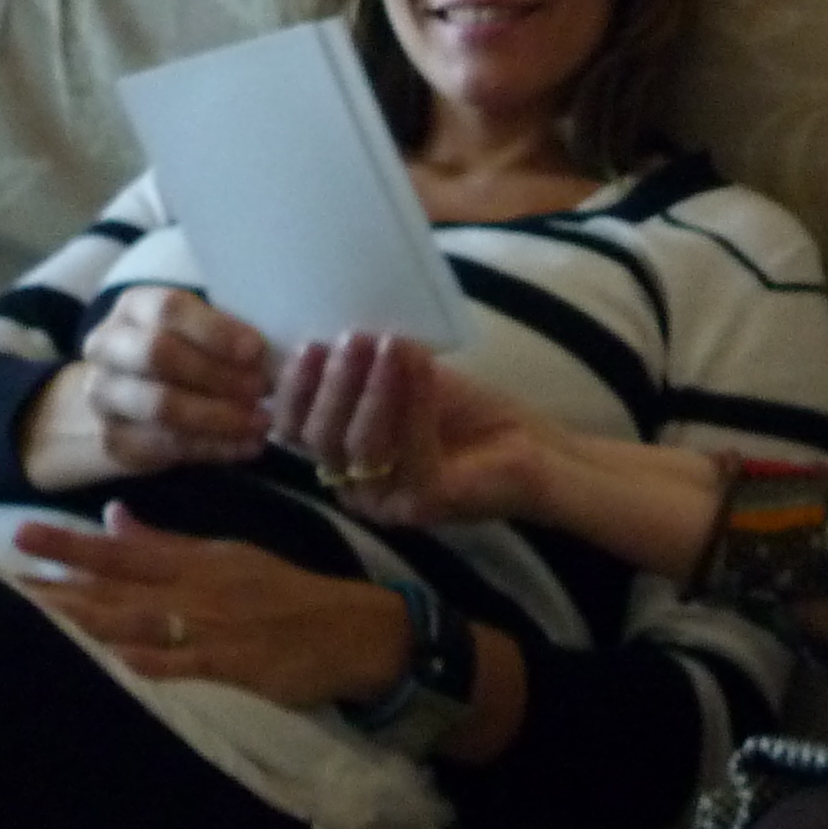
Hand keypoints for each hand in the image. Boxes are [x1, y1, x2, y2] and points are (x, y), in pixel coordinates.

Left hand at [11, 503, 411, 709]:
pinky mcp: (232, 665)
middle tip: (3, 573)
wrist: (353, 628)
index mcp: (199, 560)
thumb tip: (111, 516)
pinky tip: (108, 661)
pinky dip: (143, 661)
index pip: (124, 550)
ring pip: (137, 621)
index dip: (71, 544)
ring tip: (35, 612)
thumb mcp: (229, 556)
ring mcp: (213, 628)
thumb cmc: (287, 594)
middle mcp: (198, 588)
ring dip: (85, 617)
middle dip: (61, 579)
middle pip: (118, 584)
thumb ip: (167, 542)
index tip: (20, 533)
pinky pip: (179, 665)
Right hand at [20, 287, 271, 489]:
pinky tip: (247, 446)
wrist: (131, 395)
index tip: (256, 351)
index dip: (215, 330)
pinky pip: (164, 446)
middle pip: (159, 355)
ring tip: (261, 423)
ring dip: (218, 416)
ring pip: (160, 407)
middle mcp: (107, 346)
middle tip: (261, 390)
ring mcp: (102, 394)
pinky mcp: (111, 438)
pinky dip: (213, 447)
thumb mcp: (201, 329)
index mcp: (134, 307)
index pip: (169, 309)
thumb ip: (230, 335)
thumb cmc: (183, 350)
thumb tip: (275, 356)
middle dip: (217, 375)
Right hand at [276, 332, 562, 526]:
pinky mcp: (423, 505)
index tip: (310, 343)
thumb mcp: (407, 379)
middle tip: (353, 337)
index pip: (293, 431)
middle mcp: (353, 487)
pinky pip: (409, 451)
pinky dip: (414, 399)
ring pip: (359, 445)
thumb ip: (368, 365)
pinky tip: (421, 360)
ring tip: (389, 343)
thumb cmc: (468, 413)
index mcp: (340, 458)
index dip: (294, 389)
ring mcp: (386, 502)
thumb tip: (331, 323)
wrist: (534, 448)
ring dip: (372, 388)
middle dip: (334, 383)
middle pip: (319, 438)